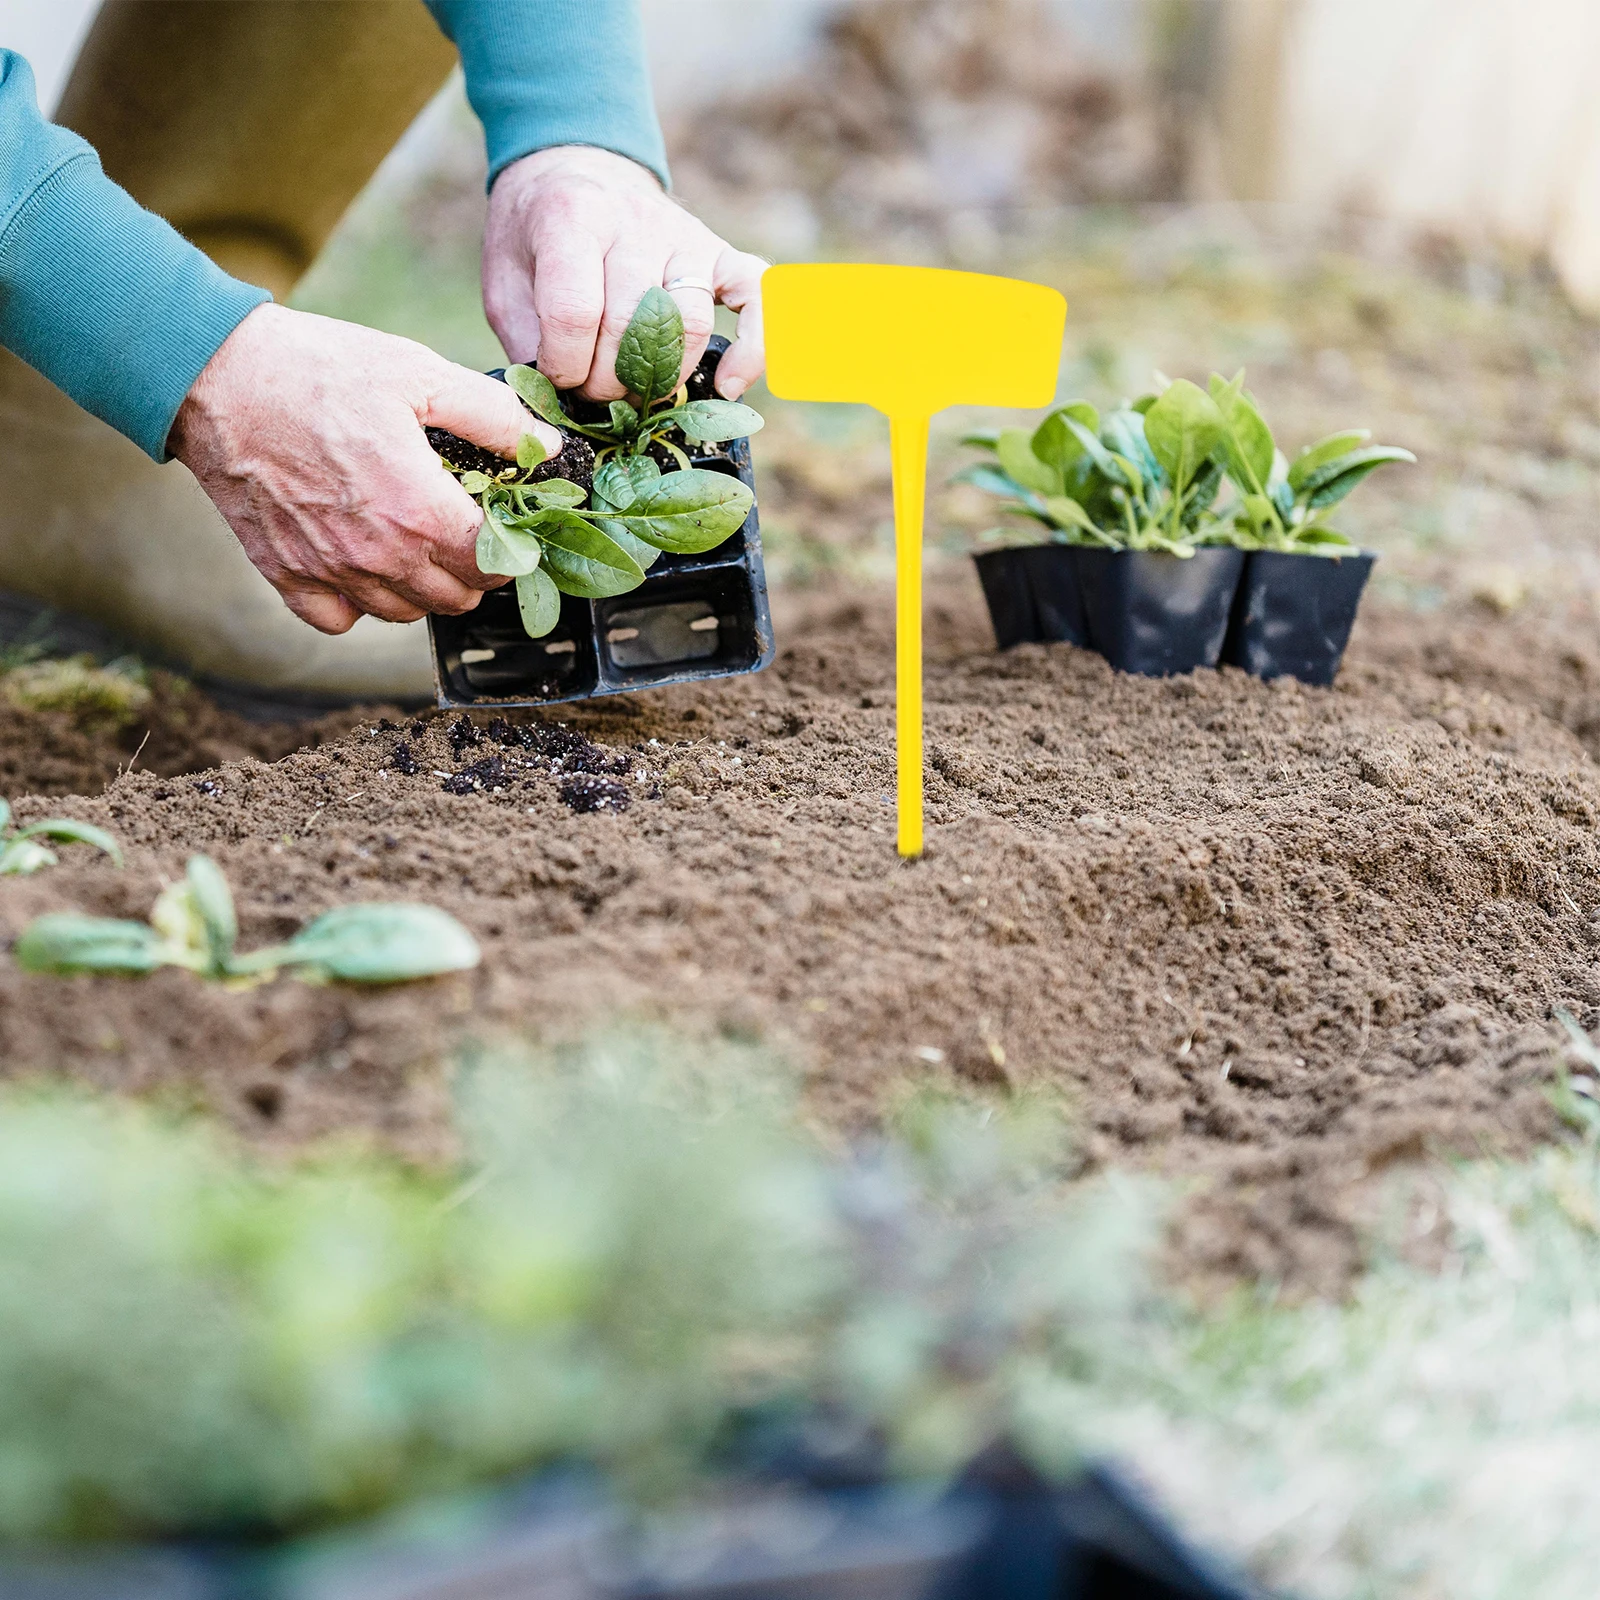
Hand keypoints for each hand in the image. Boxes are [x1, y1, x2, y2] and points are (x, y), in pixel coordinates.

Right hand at [169, 304, 561, 633]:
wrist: (217, 375)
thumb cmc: (319, 369)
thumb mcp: (420, 373)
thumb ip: (494, 417)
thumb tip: (546, 447)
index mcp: (419, 510)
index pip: (495, 566)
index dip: (514, 548)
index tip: (509, 525)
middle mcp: (378, 554)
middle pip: (456, 597)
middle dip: (474, 570)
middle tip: (465, 530)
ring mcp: (331, 571)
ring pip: (405, 613)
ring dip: (422, 587)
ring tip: (417, 542)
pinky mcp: (286, 575)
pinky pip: (339, 620)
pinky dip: (357, 605)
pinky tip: (362, 563)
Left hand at [484, 145, 765, 402]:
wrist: (573, 171)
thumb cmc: (537, 242)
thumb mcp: (505, 283)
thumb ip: (529, 341)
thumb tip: (559, 406)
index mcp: (572, 216)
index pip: (575, 311)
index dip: (564, 365)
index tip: (556, 378)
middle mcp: (636, 221)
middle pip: (634, 326)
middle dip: (609, 382)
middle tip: (592, 393)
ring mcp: (686, 236)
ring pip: (689, 326)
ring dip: (661, 378)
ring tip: (634, 392)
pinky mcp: (722, 255)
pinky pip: (758, 299)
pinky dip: (752, 348)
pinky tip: (728, 387)